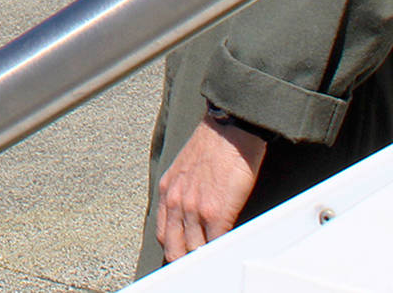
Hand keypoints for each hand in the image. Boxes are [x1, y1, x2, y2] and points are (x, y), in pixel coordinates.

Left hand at [155, 114, 266, 262]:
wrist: (230, 129)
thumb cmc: (214, 145)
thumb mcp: (185, 170)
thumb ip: (182, 192)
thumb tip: (189, 214)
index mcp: (168, 191)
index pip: (162, 232)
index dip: (173, 247)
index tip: (182, 254)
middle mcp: (176, 201)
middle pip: (174, 246)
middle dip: (184, 258)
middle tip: (196, 263)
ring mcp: (194, 209)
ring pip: (194, 249)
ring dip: (204, 255)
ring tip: (213, 259)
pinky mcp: (216, 212)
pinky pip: (216, 242)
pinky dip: (221, 250)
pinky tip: (227, 250)